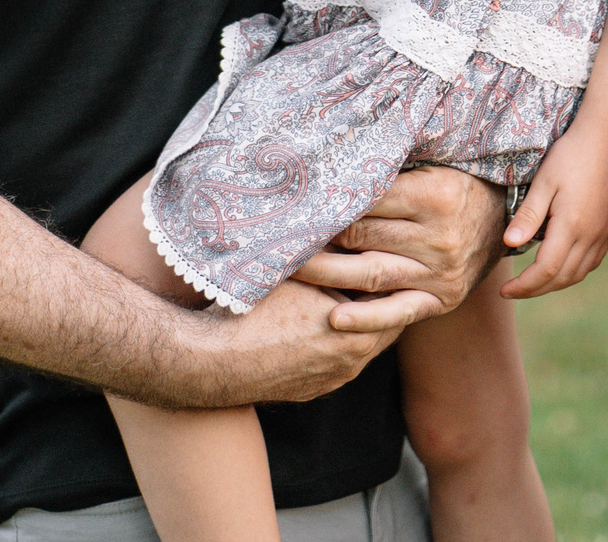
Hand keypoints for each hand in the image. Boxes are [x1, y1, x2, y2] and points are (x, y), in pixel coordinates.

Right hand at [142, 277, 427, 408]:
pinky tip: (315, 320)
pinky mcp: (311, 391)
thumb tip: (351, 216)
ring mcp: (332, 380)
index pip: (398, 299)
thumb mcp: (298, 270)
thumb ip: (332, 250)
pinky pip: (334, 361)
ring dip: (355, 319)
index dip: (391, 272)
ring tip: (342, 289)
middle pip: (382, 322)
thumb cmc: (254, 311)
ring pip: (358, 343)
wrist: (210, 362)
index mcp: (361, 334)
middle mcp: (353, 363)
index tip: (388, 251)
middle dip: (376, 296)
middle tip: (371, 265)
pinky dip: (333, 340)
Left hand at [293, 165, 505, 328]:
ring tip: (287, 268)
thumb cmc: (458, 181)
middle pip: (362, 235)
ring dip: (325, 273)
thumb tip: (331, 162)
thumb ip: (390, 168)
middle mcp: (440, 237)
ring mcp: (442, 272)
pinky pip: (400, 312)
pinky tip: (336, 319)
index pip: (366, 199)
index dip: (328, 201)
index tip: (293, 202)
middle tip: (276, 234)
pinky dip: (368, 318)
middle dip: (317, 236)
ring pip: (371, 273)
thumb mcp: (433, 165)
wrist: (508, 218)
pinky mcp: (443, 298)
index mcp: (435, 195)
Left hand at [497, 126, 607, 298]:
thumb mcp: (543, 182)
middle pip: (562, 278)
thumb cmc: (570, 155)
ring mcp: (603, 234)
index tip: (504, 289)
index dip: (524, 286)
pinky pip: (591, 262)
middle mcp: (591, 236)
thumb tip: (510, 244)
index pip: (545, 270)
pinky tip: (559, 265)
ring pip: (578, 273)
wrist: (606, 138)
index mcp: (572, 226)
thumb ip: (528, 215)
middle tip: (512, 291)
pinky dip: (572, 272)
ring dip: (554, 284)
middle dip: (535, 290)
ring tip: (531, 282)